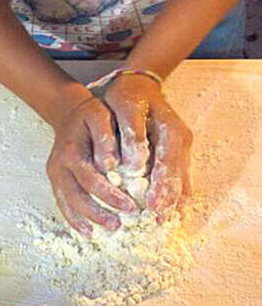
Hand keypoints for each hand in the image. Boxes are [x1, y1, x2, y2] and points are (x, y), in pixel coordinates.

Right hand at [46, 94, 137, 236]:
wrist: (69, 112)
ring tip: (109, 230)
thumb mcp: (100, 116)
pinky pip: (62, 203)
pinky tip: (87, 231)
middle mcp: (59, 165)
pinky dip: (73, 218)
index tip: (130, 207)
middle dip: (98, 213)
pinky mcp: (55, 180)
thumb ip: (105, 138)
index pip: (90, 178)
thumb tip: (111, 166)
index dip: (109, 195)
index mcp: (70, 151)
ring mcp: (55, 174)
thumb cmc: (90, 115)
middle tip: (119, 225)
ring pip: (68, 202)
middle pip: (77, 195)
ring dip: (87, 219)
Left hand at [104, 75, 191, 219]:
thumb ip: (131, 134)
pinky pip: (177, 177)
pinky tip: (165, 210)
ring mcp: (179, 148)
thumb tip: (134, 165)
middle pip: (177, 175)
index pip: (168, 164)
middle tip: (157, 221)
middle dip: (168, 200)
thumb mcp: (125, 107)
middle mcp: (180, 141)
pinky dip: (173, 194)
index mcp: (170, 130)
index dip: (162, 186)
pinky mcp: (173, 153)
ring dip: (172, 201)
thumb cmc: (128, 96)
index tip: (154, 206)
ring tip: (161, 221)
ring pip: (180, 178)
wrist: (137, 84)